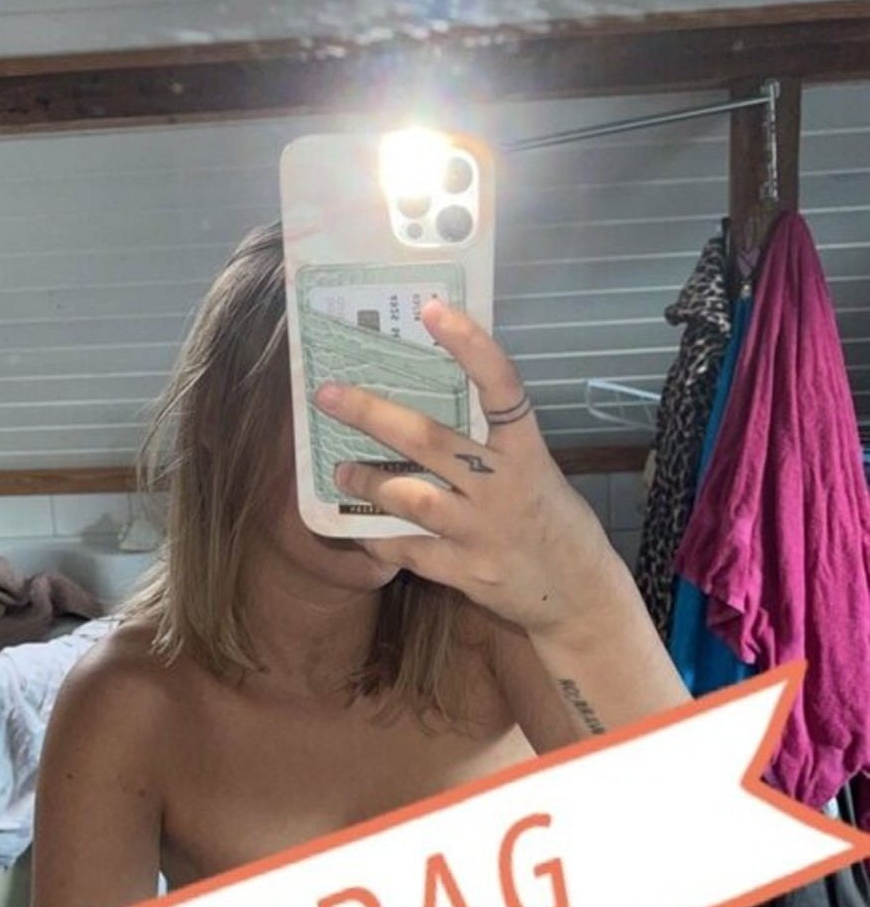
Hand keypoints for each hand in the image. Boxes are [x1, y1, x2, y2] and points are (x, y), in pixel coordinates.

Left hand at [314, 299, 615, 634]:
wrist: (579, 597)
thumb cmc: (555, 523)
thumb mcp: (539, 473)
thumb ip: (495, 446)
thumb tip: (434, 407)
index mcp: (528, 453)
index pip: (502, 388)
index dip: (470, 345)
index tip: (432, 310)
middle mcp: (504, 487)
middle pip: (430, 441)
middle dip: (372, 415)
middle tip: (327, 395)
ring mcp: (483, 532)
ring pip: (410, 498)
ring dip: (366, 481)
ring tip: (339, 469)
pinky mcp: (467, 573)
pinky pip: (409, 551)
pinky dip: (379, 539)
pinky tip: (360, 530)